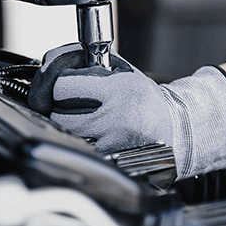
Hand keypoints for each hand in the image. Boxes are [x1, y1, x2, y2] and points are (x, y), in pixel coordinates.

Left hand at [28, 44, 225, 179]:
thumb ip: (87, 64)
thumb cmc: (143, 98)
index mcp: (118, 89)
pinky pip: (80, 152)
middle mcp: (116, 117)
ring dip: (66, 128)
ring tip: (83, 120)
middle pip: (58, 115)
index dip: (57, 85)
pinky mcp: (113, 162)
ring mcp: (114, 144)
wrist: (176, 129)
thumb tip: (49, 63)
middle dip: (58, 109)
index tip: (63, 86)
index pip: (61, 86)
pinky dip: (79, 144)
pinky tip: (92, 137)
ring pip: (66, 136)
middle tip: (70, 106)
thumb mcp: (121, 71)